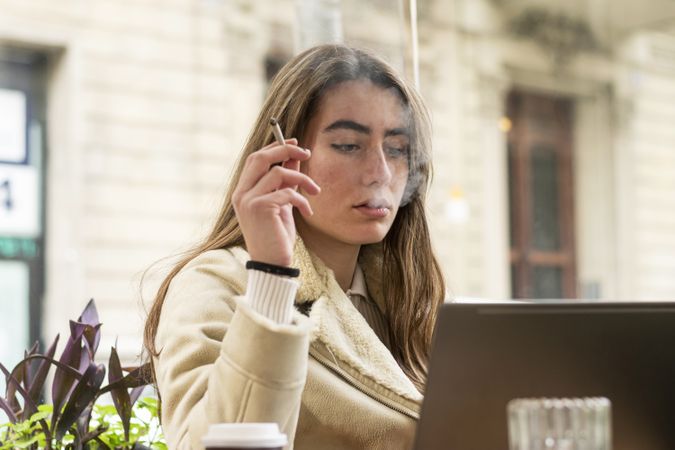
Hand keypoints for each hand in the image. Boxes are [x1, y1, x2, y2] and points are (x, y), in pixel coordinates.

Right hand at [232, 138, 320, 266]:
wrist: (272, 263)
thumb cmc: (276, 236)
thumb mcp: (282, 204)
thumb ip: (285, 182)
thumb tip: (294, 158)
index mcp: (243, 191)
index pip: (255, 159)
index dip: (275, 147)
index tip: (296, 144)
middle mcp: (241, 194)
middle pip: (260, 158)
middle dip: (285, 150)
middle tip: (306, 153)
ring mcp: (248, 200)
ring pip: (278, 173)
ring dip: (302, 179)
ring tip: (314, 191)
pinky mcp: (260, 208)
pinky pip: (287, 192)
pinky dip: (302, 200)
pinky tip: (307, 211)